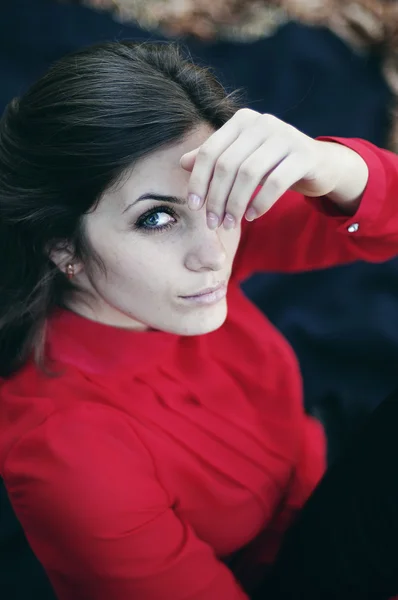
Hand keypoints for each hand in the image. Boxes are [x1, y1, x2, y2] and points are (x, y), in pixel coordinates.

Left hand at [180, 109, 367, 228]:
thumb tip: (183, 163)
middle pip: (228, 165)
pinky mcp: (304, 155)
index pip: (210, 152)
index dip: (198, 181)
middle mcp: (262, 122)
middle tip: (213, 223)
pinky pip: (275, 182)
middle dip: (216, 198)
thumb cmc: (272, 164)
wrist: (318, 165)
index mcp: (242, 120)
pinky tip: (252, 216)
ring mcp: (285, 136)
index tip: (194, 206)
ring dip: (235, 204)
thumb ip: (214, 159)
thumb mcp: (241, 159)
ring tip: (230, 224)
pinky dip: (260, 203)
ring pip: (249, 174)